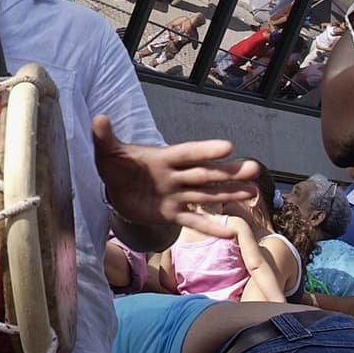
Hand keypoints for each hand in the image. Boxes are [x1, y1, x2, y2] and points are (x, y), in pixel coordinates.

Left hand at [93, 115, 258, 239]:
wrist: (114, 188)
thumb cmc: (115, 165)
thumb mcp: (107, 152)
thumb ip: (105, 137)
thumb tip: (98, 119)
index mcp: (163, 158)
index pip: (186, 153)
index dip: (204, 151)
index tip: (228, 146)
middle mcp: (175, 176)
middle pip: (204, 174)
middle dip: (227, 173)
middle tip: (254, 169)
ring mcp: (176, 195)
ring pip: (205, 195)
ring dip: (228, 194)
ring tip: (252, 192)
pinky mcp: (172, 213)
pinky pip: (193, 220)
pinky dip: (210, 228)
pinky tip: (231, 233)